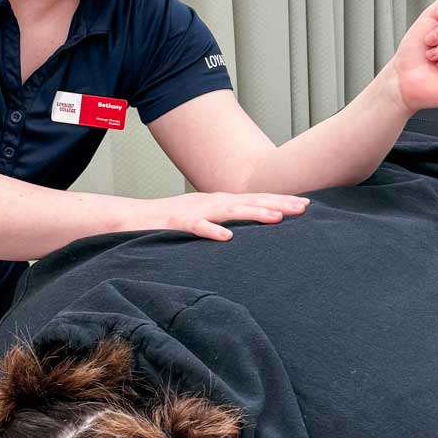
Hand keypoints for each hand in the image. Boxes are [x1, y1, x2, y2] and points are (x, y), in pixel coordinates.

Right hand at [140, 191, 309, 241]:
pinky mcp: (177, 224)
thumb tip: (251, 232)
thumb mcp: (204, 217)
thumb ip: (226, 220)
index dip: (280, 200)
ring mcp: (195, 212)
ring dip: (253, 213)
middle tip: (304, 208)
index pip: (256, 199)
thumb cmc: (170, 222)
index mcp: (219, 202)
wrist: (131, 218)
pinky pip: (196, 228)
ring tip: (277, 218)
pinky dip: (211, 232)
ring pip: (229, 212)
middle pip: (250, 201)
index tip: (305, 204)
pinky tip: (227, 238)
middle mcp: (212, 202)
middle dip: (278, 203)